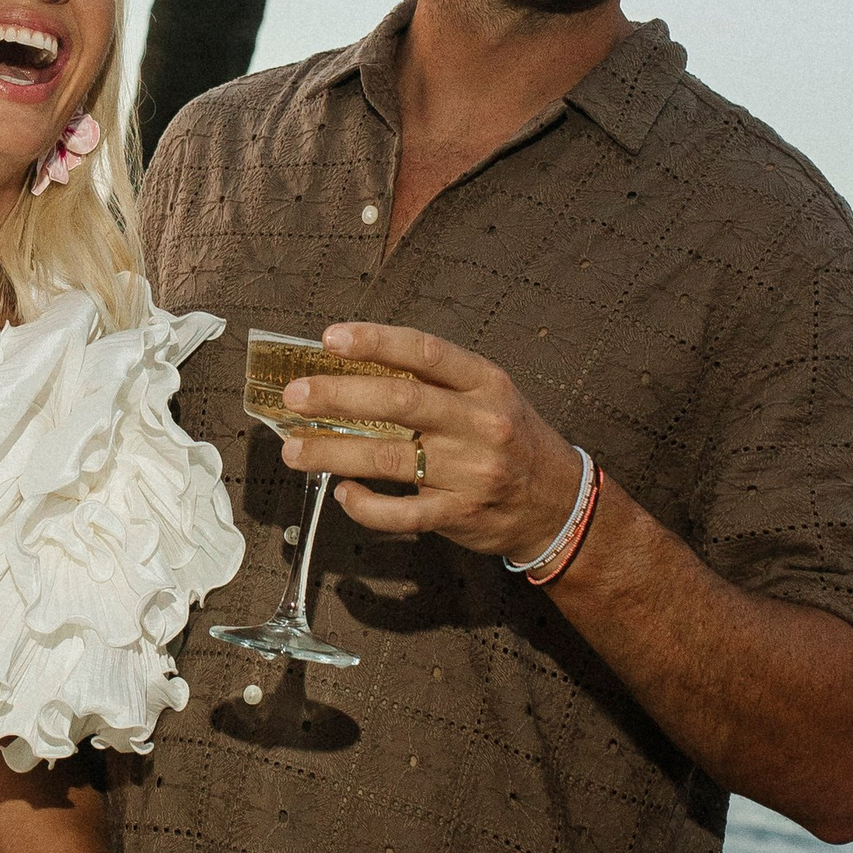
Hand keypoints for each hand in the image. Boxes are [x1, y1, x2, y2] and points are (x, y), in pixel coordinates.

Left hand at [280, 322, 582, 556]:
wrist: (557, 502)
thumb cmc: (511, 440)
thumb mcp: (488, 396)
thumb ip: (435, 383)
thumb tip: (355, 370)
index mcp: (485, 383)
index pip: (425, 352)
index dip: (375, 341)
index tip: (330, 339)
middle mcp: (480, 423)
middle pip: (400, 401)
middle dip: (339, 396)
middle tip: (296, 396)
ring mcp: (470, 471)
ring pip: (390, 458)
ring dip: (333, 453)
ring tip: (294, 450)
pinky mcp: (459, 514)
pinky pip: (401, 512)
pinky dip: (365, 505)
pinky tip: (343, 493)